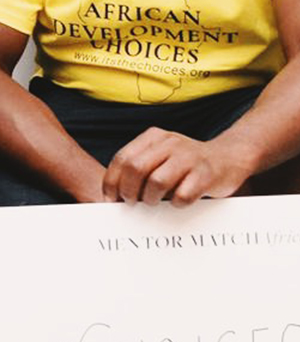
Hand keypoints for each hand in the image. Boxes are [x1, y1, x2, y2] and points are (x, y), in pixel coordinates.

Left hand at [102, 128, 252, 205]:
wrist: (229, 158)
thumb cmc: (186, 164)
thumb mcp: (160, 156)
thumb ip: (139, 167)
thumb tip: (112, 195)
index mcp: (154, 137)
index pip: (122, 158)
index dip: (112, 181)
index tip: (111, 198)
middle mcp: (170, 143)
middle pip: (136, 169)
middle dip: (128, 191)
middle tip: (132, 203)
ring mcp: (189, 157)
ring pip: (157, 182)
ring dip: (150, 198)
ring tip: (153, 203)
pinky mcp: (207, 174)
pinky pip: (182, 195)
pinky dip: (176, 203)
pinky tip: (177, 202)